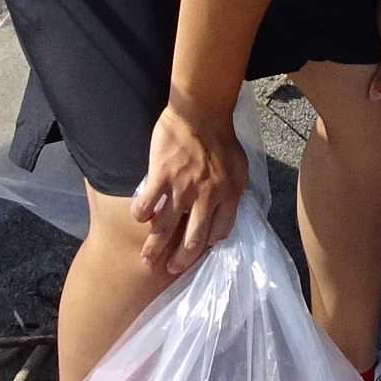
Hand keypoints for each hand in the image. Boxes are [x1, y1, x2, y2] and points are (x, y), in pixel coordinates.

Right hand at [131, 97, 245, 276]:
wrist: (201, 111)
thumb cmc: (222, 138)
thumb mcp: (240, 167)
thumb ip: (233, 190)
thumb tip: (228, 209)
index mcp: (228, 196)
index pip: (219, 233)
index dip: (207, 245)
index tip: (196, 250)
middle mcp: (206, 198)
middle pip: (192, 240)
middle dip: (180, 259)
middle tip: (170, 269)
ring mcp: (182, 188)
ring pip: (166, 228)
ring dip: (154, 247)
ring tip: (147, 260)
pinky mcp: (161, 175)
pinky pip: (147, 204)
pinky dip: (141, 214)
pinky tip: (139, 218)